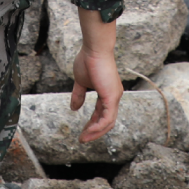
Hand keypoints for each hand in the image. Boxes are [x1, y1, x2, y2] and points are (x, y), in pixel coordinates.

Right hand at [70, 11, 121, 142]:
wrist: (94, 49)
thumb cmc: (88, 60)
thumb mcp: (81, 82)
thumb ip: (78, 95)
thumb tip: (73, 108)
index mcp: (107, 93)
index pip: (102, 114)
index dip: (92, 124)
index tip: (83, 131)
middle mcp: (114, 96)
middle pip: (107, 121)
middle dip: (94, 131)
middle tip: (83, 139)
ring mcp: (114, 97)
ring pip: (108, 122)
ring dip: (95, 132)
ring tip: (83, 138)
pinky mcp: (112, 97)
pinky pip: (107, 118)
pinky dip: (98, 126)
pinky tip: (89, 131)